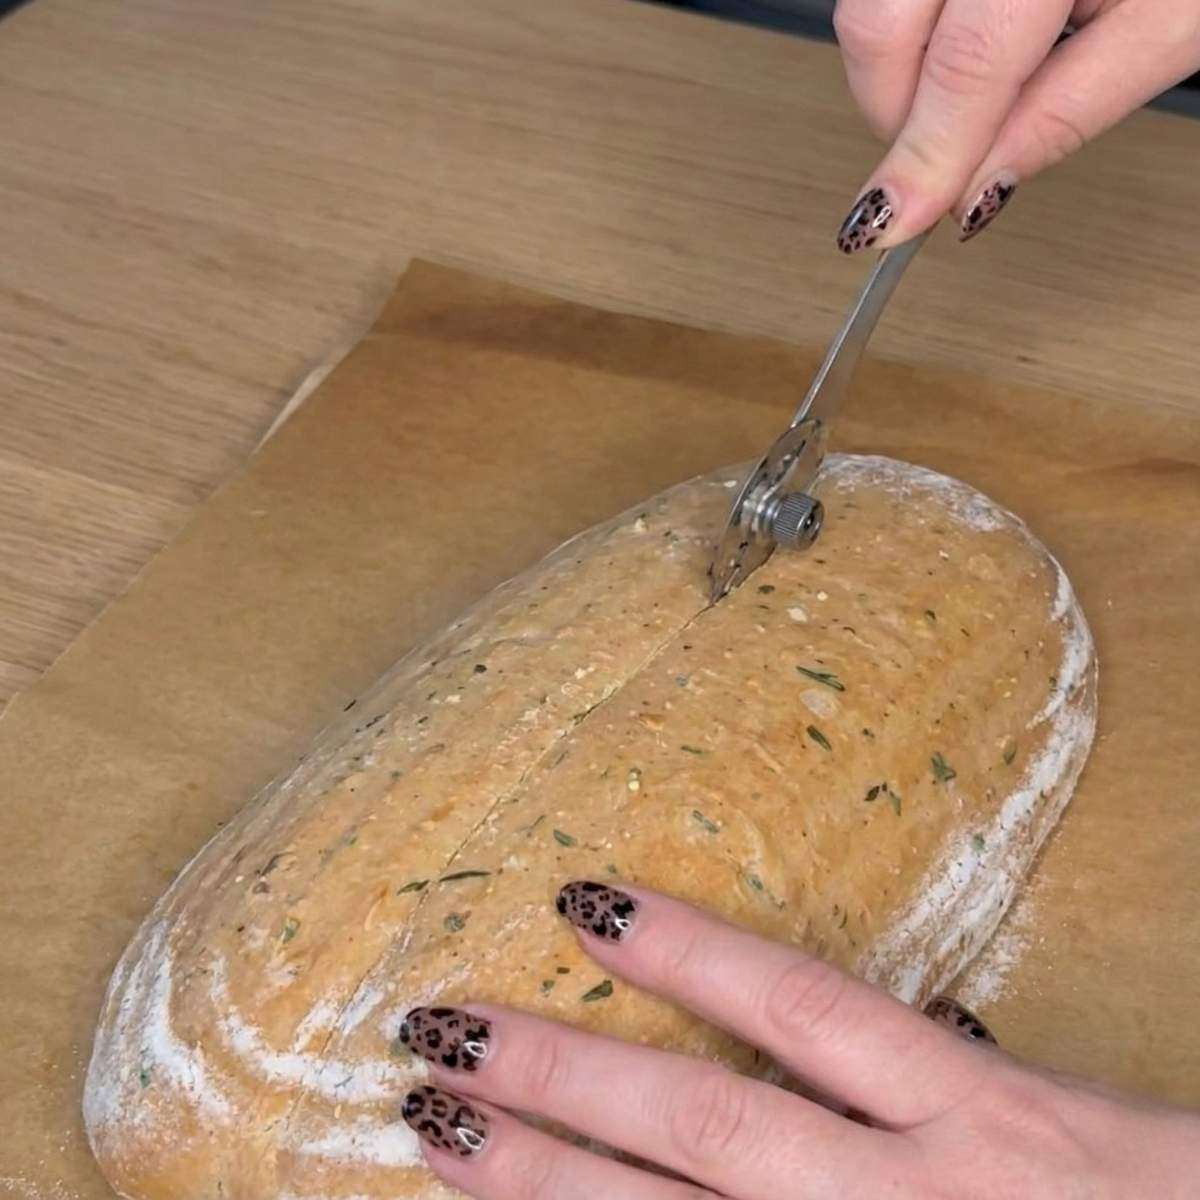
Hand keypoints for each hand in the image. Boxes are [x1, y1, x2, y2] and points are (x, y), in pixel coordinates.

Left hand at [397, 882, 1199, 1197]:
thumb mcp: (1076, 1129)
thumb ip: (948, 1086)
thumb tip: (819, 1046)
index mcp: (990, 1121)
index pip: (806, 1010)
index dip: (689, 949)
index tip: (581, 899)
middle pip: (709, 1129)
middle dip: (565, 1078)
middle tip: (438, 1029)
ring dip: (548, 1189)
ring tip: (439, 1129)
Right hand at [831, 0, 1199, 248]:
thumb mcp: (1170, 24)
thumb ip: (1070, 109)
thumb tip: (977, 189)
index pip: (963, 63)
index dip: (927, 153)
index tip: (897, 221)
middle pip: (879, 28)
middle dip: (896, 115)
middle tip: (945, 158)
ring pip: (867, 9)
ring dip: (898, 75)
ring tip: (970, 91)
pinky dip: (908, 37)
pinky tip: (962, 46)